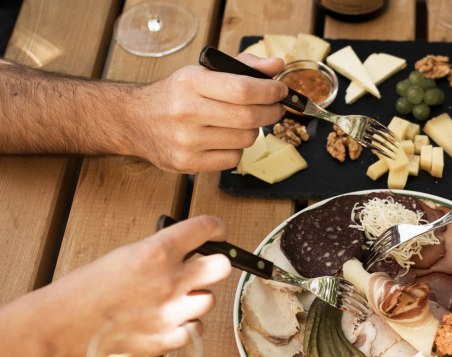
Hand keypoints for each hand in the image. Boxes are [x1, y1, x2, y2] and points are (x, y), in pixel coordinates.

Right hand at [37, 215, 230, 356]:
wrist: (60, 324)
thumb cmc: (87, 288)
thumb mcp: (126, 254)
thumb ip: (162, 251)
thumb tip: (189, 250)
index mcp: (157, 252)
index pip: (207, 228)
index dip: (215, 229)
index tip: (216, 233)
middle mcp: (169, 281)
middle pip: (223, 266)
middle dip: (215, 265)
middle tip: (202, 269)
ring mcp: (170, 313)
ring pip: (209, 301)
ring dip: (196, 299)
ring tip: (174, 299)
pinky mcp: (166, 340)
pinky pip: (196, 330)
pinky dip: (186, 326)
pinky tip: (169, 320)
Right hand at [130, 54, 287, 172]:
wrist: (135, 120)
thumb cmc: (176, 95)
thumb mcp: (203, 72)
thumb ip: (243, 66)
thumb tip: (277, 65)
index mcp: (191, 82)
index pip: (243, 89)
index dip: (270, 91)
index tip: (280, 91)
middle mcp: (186, 111)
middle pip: (249, 117)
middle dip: (272, 112)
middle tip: (276, 108)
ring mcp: (186, 140)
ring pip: (245, 140)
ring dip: (254, 130)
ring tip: (245, 122)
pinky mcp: (187, 162)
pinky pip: (233, 159)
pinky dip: (238, 149)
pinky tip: (228, 138)